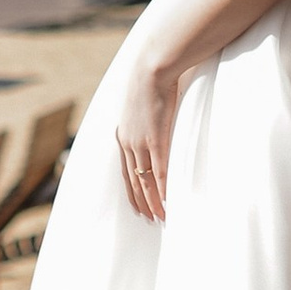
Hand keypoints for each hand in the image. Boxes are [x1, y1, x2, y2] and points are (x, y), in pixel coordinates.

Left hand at [115, 47, 185, 223]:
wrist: (152, 70)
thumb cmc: (150, 82)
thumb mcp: (140, 103)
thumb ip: (144, 117)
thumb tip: (151, 120)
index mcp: (123, 135)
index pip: (126, 171)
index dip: (132, 191)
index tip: (138, 206)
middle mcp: (128, 143)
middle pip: (134, 181)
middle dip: (142, 202)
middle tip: (150, 220)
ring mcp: (141, 143)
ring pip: (145, 181)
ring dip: (153, 202)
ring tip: (160, 218)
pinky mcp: (155, 140)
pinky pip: (159, 171)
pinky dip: (162, 189)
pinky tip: (167, 202)